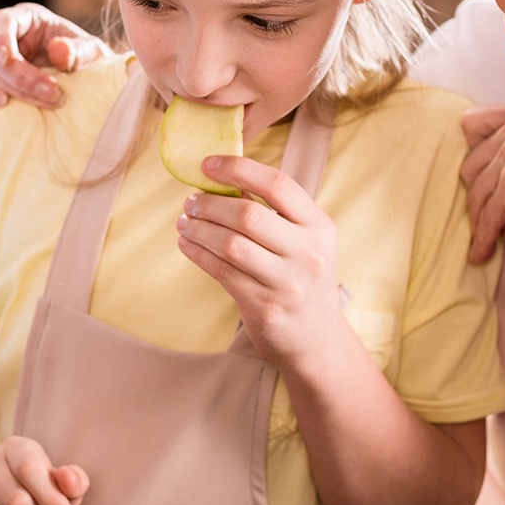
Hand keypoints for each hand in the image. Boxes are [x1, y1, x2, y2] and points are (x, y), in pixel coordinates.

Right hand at [0, 3, 111, 110]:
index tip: (8, 58)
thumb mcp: (92, 50)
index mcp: (25, 20)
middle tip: (55, 93)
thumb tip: (59, 50)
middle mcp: (6, 41)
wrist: (84, 82)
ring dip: (19, 93)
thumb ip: (80, 49)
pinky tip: (2, 105)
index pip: (2, 22)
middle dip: (24, 78)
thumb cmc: (84, 60)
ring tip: (50, 102)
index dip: (0, 38)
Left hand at [176, 155, 346, 371]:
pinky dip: (197, 253)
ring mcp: (287, 282)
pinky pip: (221, 271)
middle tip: (190, 201)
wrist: (316, 340)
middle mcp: (308, 252)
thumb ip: (272, 212)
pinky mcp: (264, 306)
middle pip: (248, 214)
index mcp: (319, 226)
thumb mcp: (302, 242)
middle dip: (210, 203)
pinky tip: (186, 244)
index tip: (208, 164)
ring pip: (230, 243)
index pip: (278, 185)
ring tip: (184, 222)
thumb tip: (223, 180)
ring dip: (198, 228)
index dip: (239, 168)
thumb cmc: (301, 279)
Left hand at [458, 105, 504, 262]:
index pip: (473, 122)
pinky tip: (486, 252)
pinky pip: (486, 217)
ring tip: (491, 239)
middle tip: (494, 217)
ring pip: (475, 194)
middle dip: (479, 195)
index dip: (475, 153)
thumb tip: (485, 172)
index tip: (485, 179)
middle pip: (470, 165)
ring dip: (480, 221)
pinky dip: (483, 238)